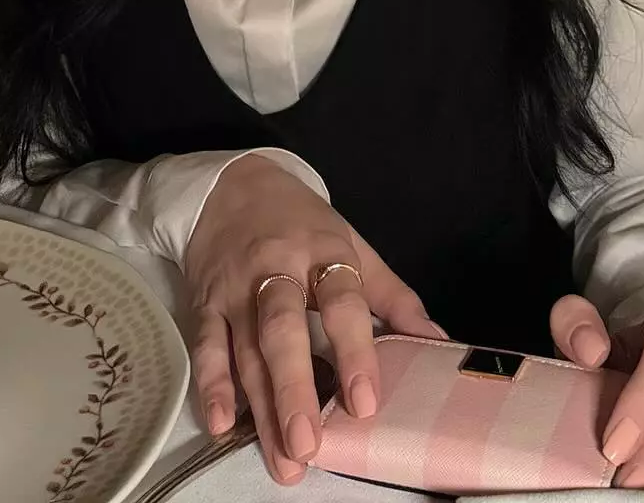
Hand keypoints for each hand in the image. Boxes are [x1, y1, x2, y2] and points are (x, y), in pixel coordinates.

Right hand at [185, 154, 443, 484]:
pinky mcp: (206, 302)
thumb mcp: (353, 244)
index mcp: (322, 253)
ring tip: (283, 458)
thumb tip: (438, 342)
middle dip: (295, 389)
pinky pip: (206, 345)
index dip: (354, 352)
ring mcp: (236, 288)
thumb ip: (393, 296)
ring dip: (262, 407)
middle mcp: (276, 270)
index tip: (365, 403)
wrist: (231, 184)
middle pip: (283, 331)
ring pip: (246, 350)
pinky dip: (211, 384)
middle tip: (310, 443)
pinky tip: (223, 422)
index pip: (341, 303)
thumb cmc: (302, 223)